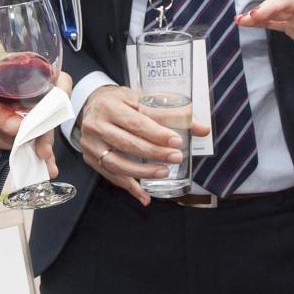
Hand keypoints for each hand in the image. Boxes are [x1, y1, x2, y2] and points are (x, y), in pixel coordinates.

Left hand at [0, 70, 71, 170]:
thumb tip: (16, 126)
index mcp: (25, 80)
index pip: (52, 81)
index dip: (60, 89)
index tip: (59, 101)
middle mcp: (30, 101)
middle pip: (51, 113)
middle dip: (49, 129)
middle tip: (43, 145)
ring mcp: (25, 122)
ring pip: (44, 134)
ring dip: (47, 147)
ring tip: (44, 160)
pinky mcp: (18, 140)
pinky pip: (32, 149)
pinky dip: (41, 161)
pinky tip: (47, 170)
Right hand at [76, 84, 207, 205]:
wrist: (91, 104)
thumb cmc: (121, 101)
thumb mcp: (142, 98)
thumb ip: (172, 113)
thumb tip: (203, 129)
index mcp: (110, 105)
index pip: (136, 122)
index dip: (157, 134)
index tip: (176, 142)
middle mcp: (97, 124)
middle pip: (127, 143)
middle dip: (154, 153)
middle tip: (175, 158)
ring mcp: (91, 143)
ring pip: (116, 163)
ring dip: (142, 172)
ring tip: (163, 173)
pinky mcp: (90, 158)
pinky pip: (111, 175)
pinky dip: (129, 186)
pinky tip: (144, 195)